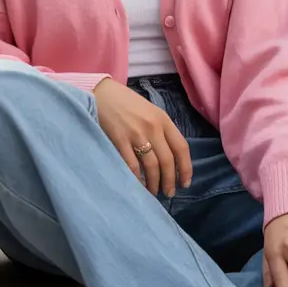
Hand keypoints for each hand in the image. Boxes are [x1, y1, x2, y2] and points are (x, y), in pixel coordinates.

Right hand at [93, 78, 191, 198]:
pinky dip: (136, 178)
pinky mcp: (119, 139)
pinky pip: (131, 165)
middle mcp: (153, 127)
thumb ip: (161, 130)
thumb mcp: (150, 112)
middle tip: (168, 193)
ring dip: (154, 183)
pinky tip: (137, 185)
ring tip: (153, 192)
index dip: (185, 168)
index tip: (185, 183)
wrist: (102, 93)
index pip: (181, 147)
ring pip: (151, 165)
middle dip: (169, 181)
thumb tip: (170, 158)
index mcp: (163, 119)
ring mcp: (136, 133)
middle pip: (167, 160)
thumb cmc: (127, 103)